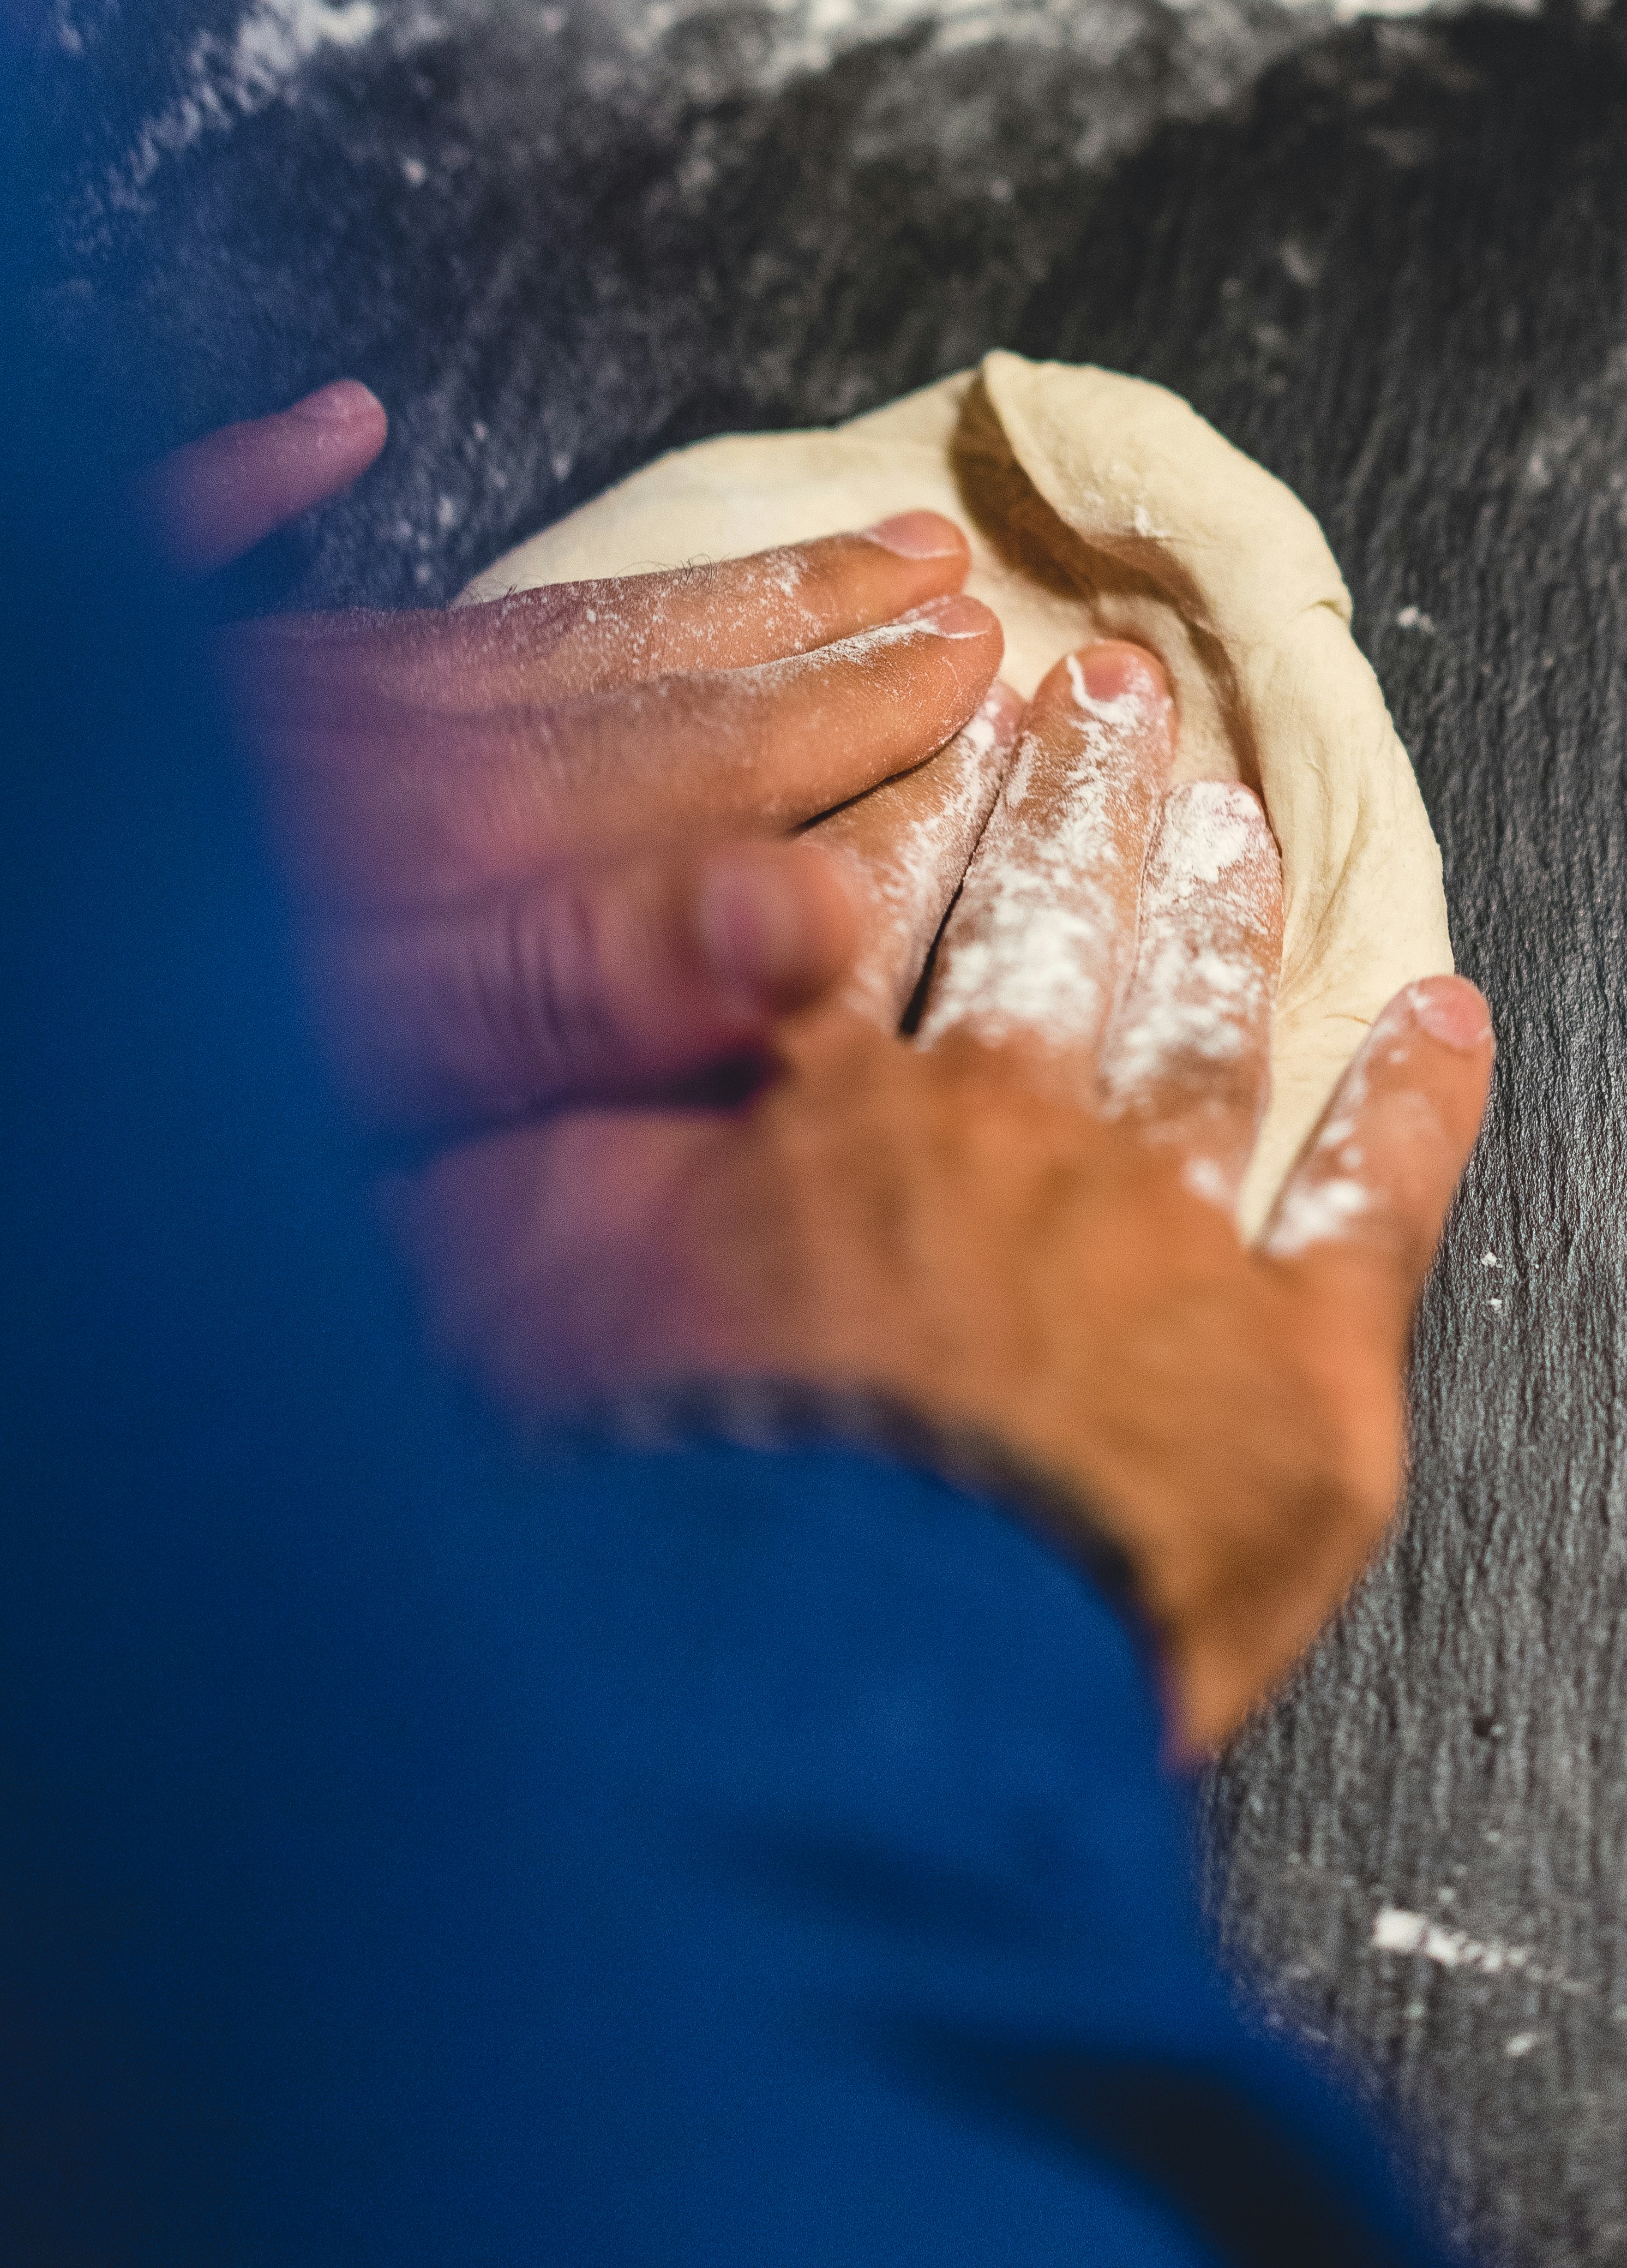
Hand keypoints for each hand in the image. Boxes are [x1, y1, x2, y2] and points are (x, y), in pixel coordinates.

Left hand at [141, 381, 1007, 1122]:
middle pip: (646, 664)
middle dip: (807, 622)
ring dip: (669, 578)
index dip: (858, 713)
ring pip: (522, 617)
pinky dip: (277, 477)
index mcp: (482, 834)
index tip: (984, 661)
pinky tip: (339, 427)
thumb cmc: (179, 1024)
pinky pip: (214, 540)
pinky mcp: (173, 684)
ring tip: (799, 534)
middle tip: (940, 565)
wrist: (3, 913)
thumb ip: (592, 980)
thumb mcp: (394, 1043)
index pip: (715, 756)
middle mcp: (412, 739)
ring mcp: (298, 699)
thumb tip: (821, 923)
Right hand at [387, 643, 1493, 1757]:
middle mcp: (1004, 1138)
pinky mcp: (1296, 1370)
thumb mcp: (509, 1280)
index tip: (943, 726)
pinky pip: (1374, 1201)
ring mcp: (1161, 1237)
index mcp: (823, 1110)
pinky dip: (1415, 1105)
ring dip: (1216, 912)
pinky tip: (1444, 1025)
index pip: (873, 910)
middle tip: (1104, 697)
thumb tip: (550, 1038)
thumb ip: (546, 1141)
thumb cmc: (664, 1494)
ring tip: (1234, 825)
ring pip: (1201, 1026)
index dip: (909, 808)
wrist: (831, 1668)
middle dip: (1077, 803)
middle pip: (1051, 928)